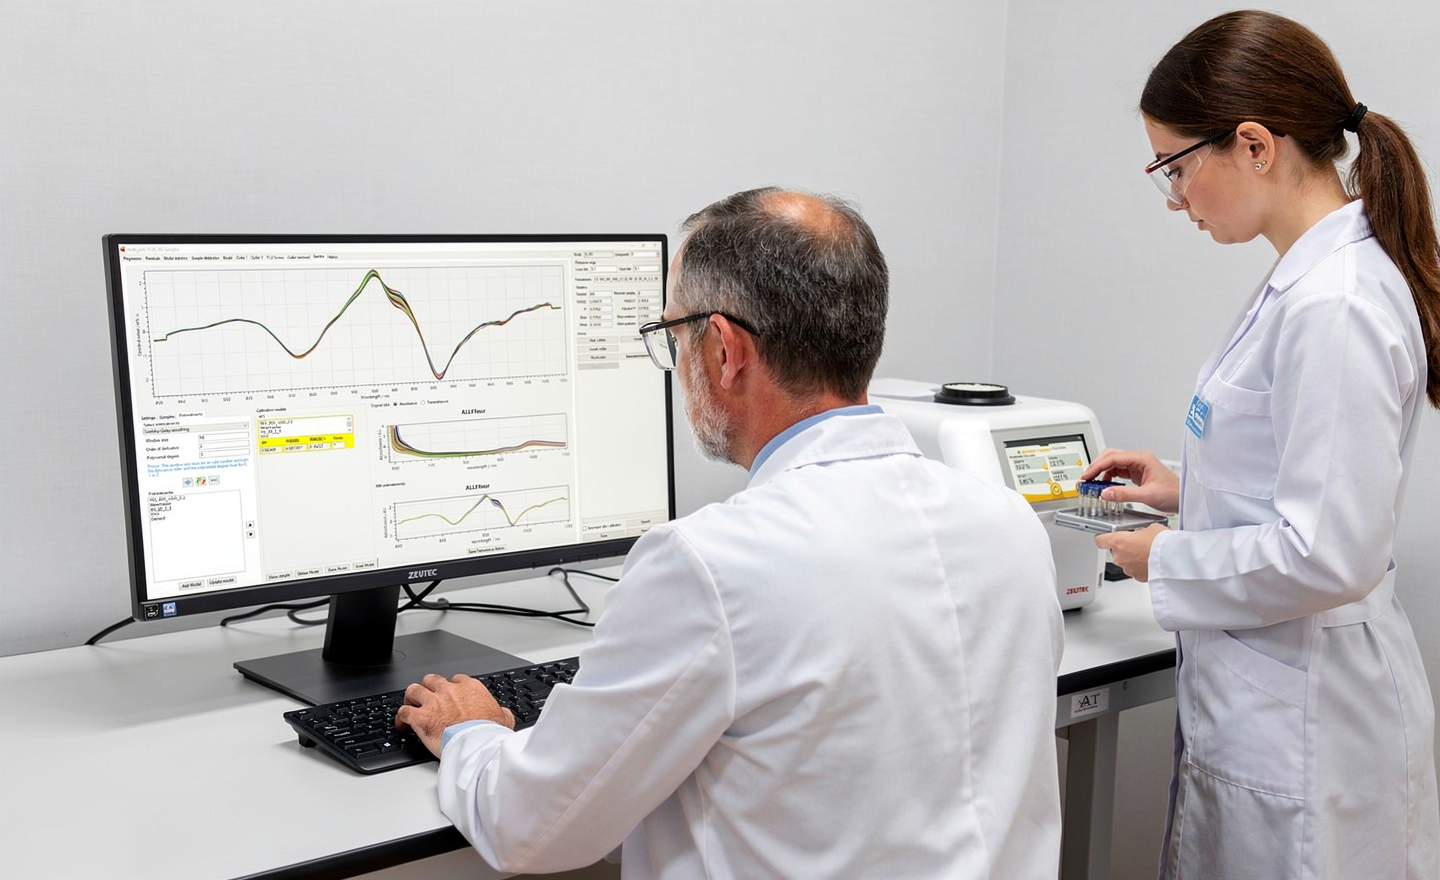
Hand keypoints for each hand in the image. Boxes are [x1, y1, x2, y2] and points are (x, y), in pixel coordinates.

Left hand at [394, 673, 514, 757]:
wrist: (478, 743)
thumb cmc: (489, 732)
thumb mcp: (503, 718)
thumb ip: (502, 712)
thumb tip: (505, 714)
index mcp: (469, 687)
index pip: (455, 679)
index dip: (450, 687)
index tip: (449, 696)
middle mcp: (449, 690)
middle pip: (431, 680)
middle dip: (428, 688)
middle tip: (427, 698)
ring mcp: (433, 702)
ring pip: (413, 690)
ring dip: (411, 698)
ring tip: (410, 705)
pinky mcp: (421, 717)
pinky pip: (404, 712)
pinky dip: (401, 718)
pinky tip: (402, 724)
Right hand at [1082, 448, 1179, 513]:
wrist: (1184, 498)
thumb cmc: (1173, 493)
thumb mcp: (1147, 496)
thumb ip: (1124, 494)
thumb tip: (1105, 493)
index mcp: (1142, 458)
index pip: (1113, 458)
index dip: (1097, 466)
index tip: (1086, 476)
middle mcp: (1138, 459)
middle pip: (1110, 456)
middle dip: (1096, 466)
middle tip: (1085, 479)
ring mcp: (1137, 465)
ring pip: (1112, 463)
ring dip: (1100, 472)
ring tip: (1092, 483)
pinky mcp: (1136, 473)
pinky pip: (1117, 471)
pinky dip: (1107, 477)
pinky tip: (1104, 485)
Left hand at [1095, 523, 1166, 582]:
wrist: (1175, 560)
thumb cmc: (1163, 543)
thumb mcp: (1151, 527)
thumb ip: (1140, 530)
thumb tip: (1142, 532)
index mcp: (1119, 542)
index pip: (1100, 540)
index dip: (1103, 537)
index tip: (1106, 536)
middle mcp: (1120, 557)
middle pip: (1115, 551)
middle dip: (1124, 547)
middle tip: (1137, 542)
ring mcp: (1128, 569)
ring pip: (1125, 561)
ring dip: (1132, 557)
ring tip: (1147, 551)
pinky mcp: (1138, 577)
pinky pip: (1135, 570)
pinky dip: (1140, 566)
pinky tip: (1151, 560)